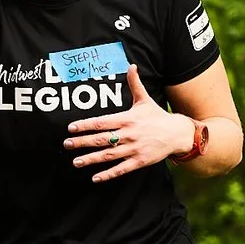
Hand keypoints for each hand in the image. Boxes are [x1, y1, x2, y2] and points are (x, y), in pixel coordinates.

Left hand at [63, 65, 195, 182]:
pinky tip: (95, 178)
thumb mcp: (144, 100)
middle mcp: (129, 134)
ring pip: (108, 155)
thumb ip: (135, 84)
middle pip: (101, 139)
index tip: (70, 128)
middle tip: (66, 144)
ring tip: (76, 162)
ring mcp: (134, 149)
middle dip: (82, 142)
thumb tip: (131, 65)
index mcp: (127, 119)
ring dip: (91, 159)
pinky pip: (121, 169)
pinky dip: (108, 174)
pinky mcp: (140, 161)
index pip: (101, 122)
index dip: (85, 125)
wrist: (178, 133)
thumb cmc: (157, 116)